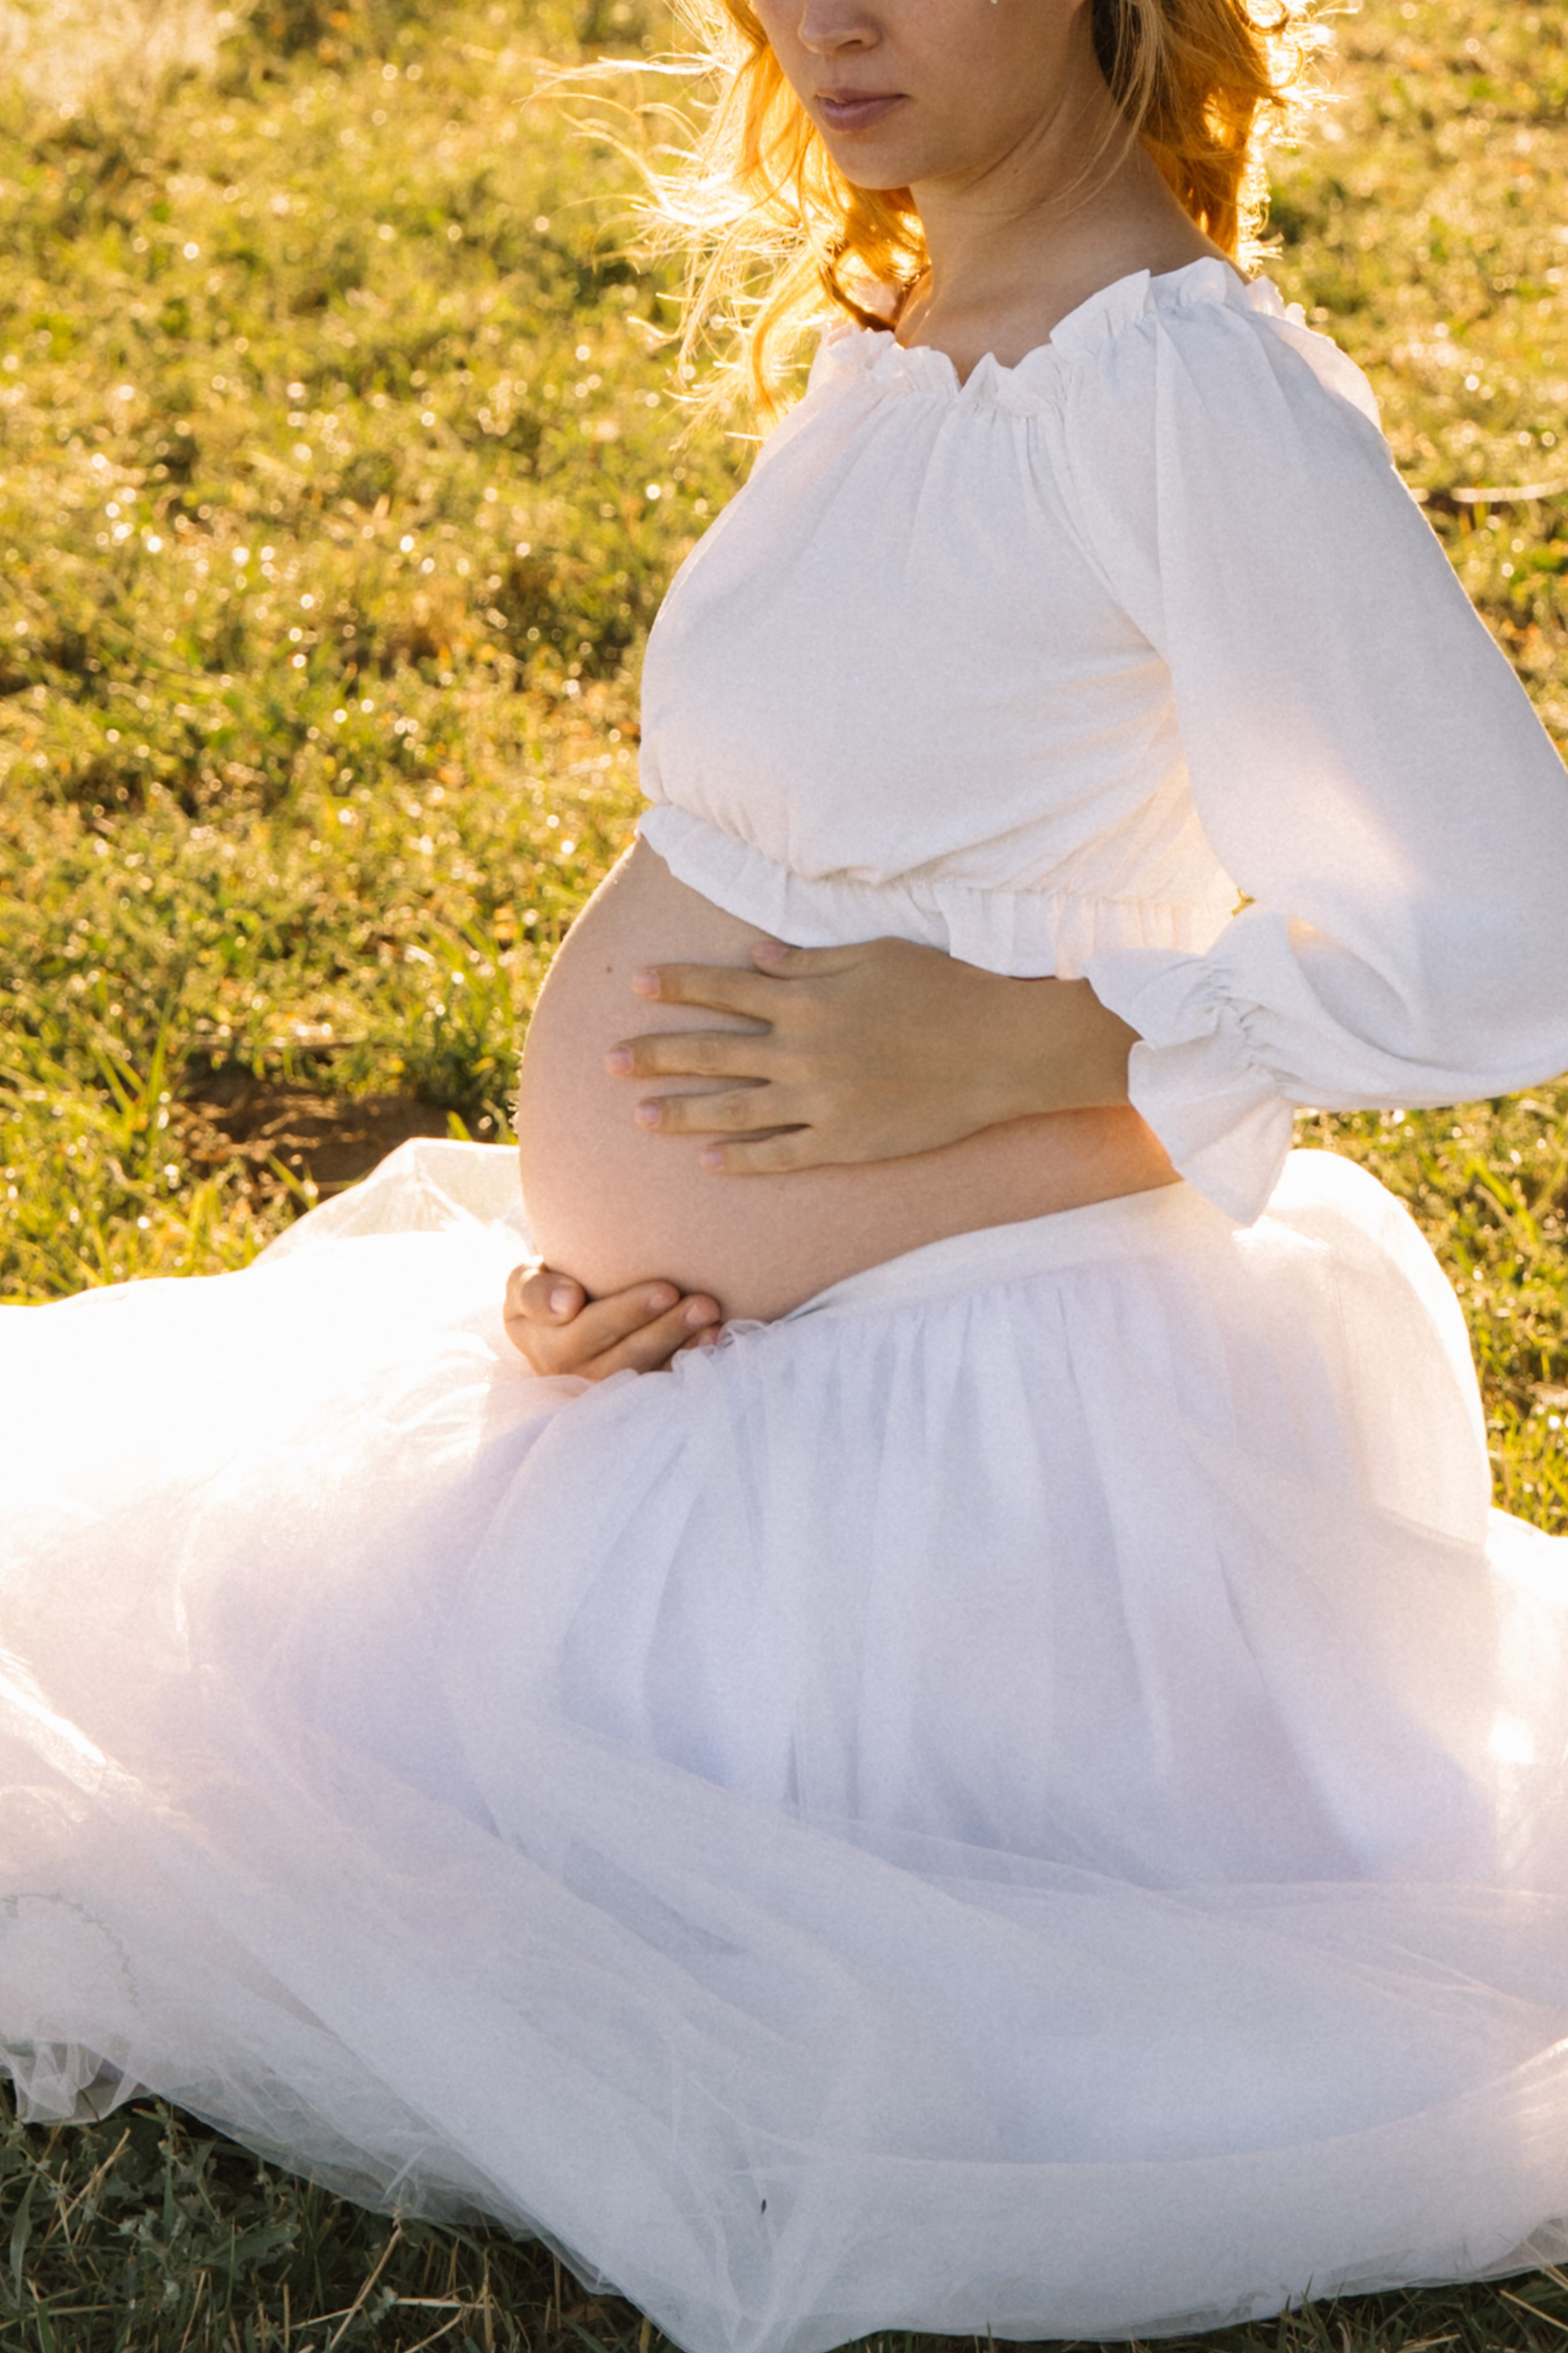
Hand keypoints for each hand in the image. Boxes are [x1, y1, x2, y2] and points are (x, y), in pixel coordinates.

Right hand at [503, 1262, 722, 1378]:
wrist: (564, 1309)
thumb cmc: (548, 1287)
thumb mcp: (526, 1281)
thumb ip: (535, 1290)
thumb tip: (568, 1305)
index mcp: (541, 1347)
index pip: (583, 1332)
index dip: (625, 1313)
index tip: (666, 1289)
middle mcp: (571, 1377)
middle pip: (621, 1357)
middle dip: (665, 1329)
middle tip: (703, 1301)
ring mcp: (602, 1390)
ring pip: (645, 1374)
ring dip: (682, 1345)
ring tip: (711, 1316)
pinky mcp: (630, 1395)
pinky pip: (661, 1382)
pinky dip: (690, 1359)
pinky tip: (715, 1336)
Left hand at [606, 936, 1137, 1173]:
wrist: (1000, 1050)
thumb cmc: (945, 989)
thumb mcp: (874, 956)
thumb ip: (809, 963)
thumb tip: (753, 960)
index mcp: (807, 999)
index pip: (724, 990)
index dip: (677, 986)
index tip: (636, 986)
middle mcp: (802, 1051)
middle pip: (713, 1052)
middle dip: (656, 1055)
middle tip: (608, 1061)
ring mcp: (821, 1102)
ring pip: (734, 1110)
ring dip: (683, 1112)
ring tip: (640, 1116)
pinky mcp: (846, 1141)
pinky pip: (781, 1154)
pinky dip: (743, 1159)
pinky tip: (708, 1162)